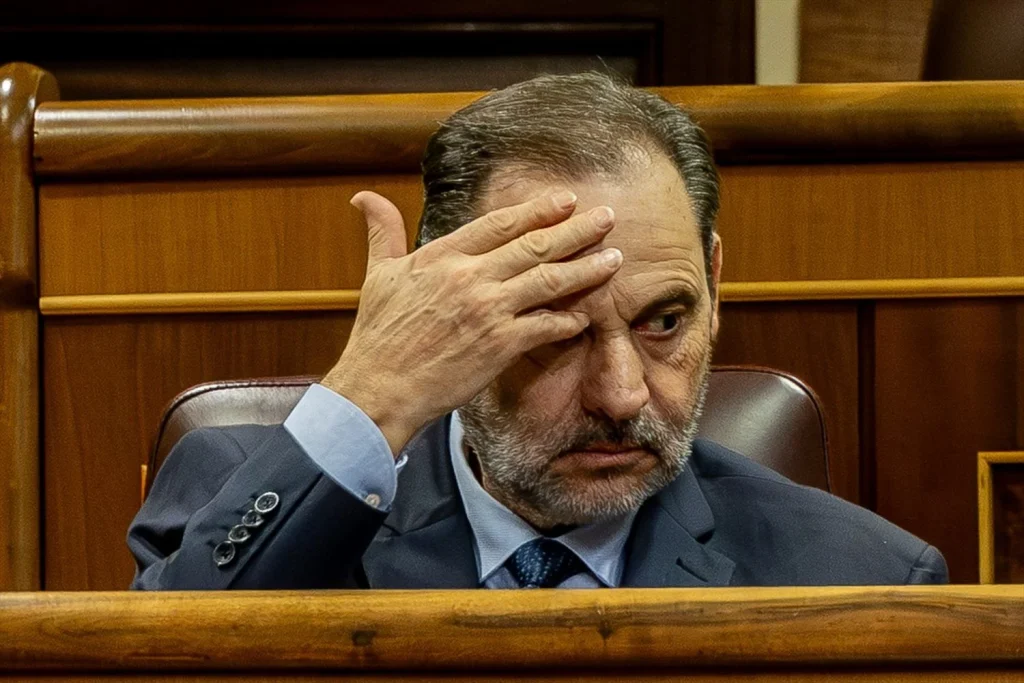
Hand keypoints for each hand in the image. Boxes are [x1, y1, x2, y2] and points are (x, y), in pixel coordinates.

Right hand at [322, 189, 621, 454]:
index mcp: (442, 256)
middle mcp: (469, 277)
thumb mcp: (378, 275)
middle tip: (606, 217)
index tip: (566, 199)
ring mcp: (487, 311)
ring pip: (549, 281)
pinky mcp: (499, 345)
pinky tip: (586, 314)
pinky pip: (545, 326)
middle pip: (535, 245)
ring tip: (613, 258)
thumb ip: (382, 232)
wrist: (379, 388)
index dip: (537, 209)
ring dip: (585, 268)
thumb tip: (364, 197)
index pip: (499, 224)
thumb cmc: (378, 336)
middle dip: (576, 230)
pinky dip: (568, 319)